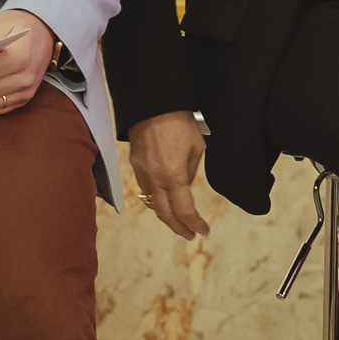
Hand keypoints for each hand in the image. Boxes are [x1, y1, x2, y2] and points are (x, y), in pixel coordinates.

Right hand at [126, 111, 211, 239]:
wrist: (154, 105)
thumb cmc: (180, 123)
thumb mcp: (196, 149)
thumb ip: (189, 172)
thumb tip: (184, 186)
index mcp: (174, 175)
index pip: (184, 210)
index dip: (195, 224)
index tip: (203, 230)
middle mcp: (155, 179)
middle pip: (165, 214)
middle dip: (178, 228)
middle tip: (189, 234)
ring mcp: (142, 173)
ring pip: (153, 203)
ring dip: (166, 215)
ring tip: (179, 221)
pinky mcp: (135, 166)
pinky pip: (146, 189)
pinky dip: (157, 199)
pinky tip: (165, 199)